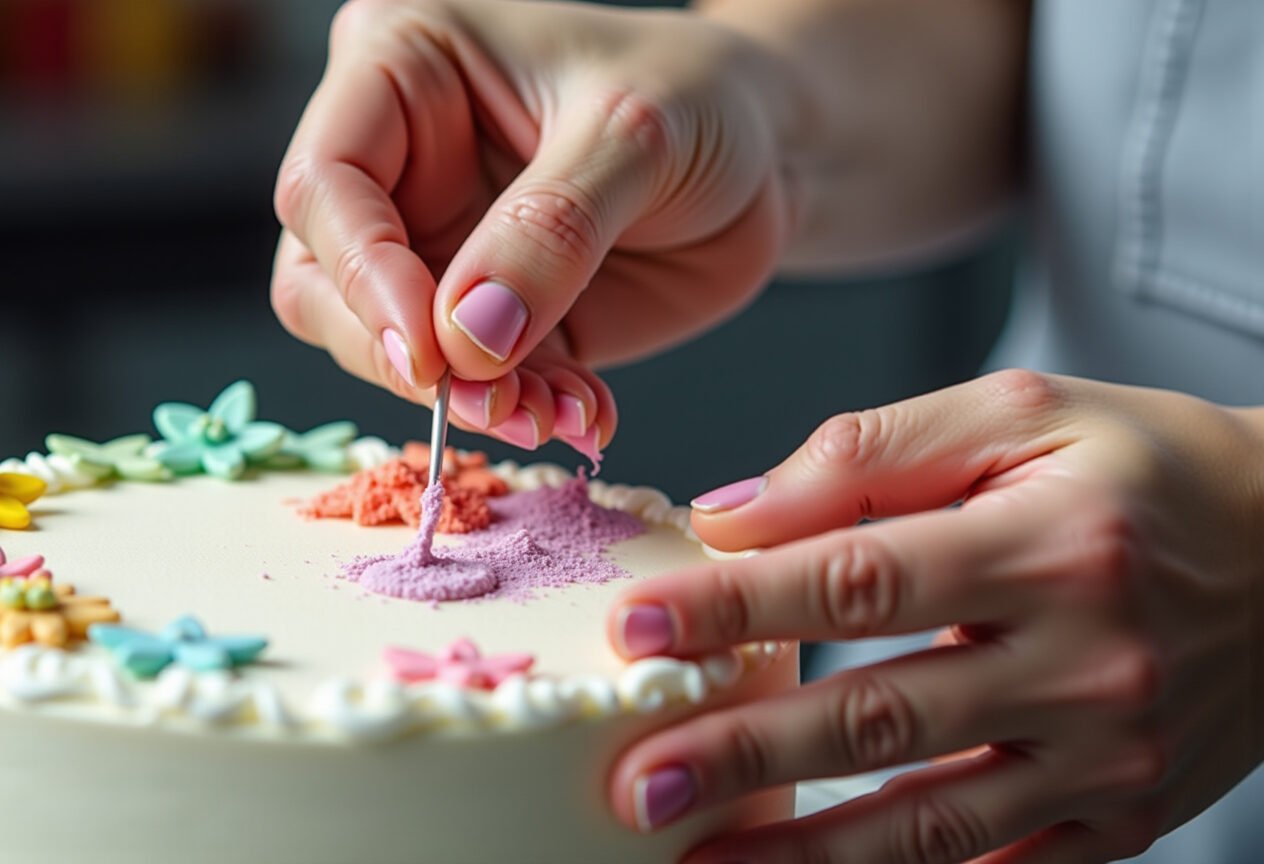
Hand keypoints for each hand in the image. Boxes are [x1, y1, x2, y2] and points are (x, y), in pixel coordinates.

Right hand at [271, 0, 792, 451]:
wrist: (773, 151)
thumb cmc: (703, 96)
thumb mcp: (636, 134)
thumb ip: (550, 230)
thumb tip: (466, 339)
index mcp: (400, 65)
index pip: (325, 183)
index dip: (362, 275)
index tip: (430, 353)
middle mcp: (396, 158)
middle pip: (324, 279)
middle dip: (402, 357)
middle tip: (491, 402)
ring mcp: (433, 242)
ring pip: (382, 347)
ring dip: (462, 401)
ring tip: (555, 414)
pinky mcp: (480, 315)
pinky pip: (465, 386)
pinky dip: (519, 411)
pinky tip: (585, 412)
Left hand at [605, 370, 1263, 862]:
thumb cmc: (1150, 469)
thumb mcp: (1022, 413)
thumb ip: (871, 451)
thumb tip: (732, 514)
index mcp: (1049, 544)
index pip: (857, 578)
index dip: (736, 608)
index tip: (636, 627)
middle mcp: (1084, 661)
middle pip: (879, 718)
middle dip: (743, 757)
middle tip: (637, 783)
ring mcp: (1108, 756)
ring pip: (930, 822)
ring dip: (804, 852)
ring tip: (697, 860)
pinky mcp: (1124, 815)